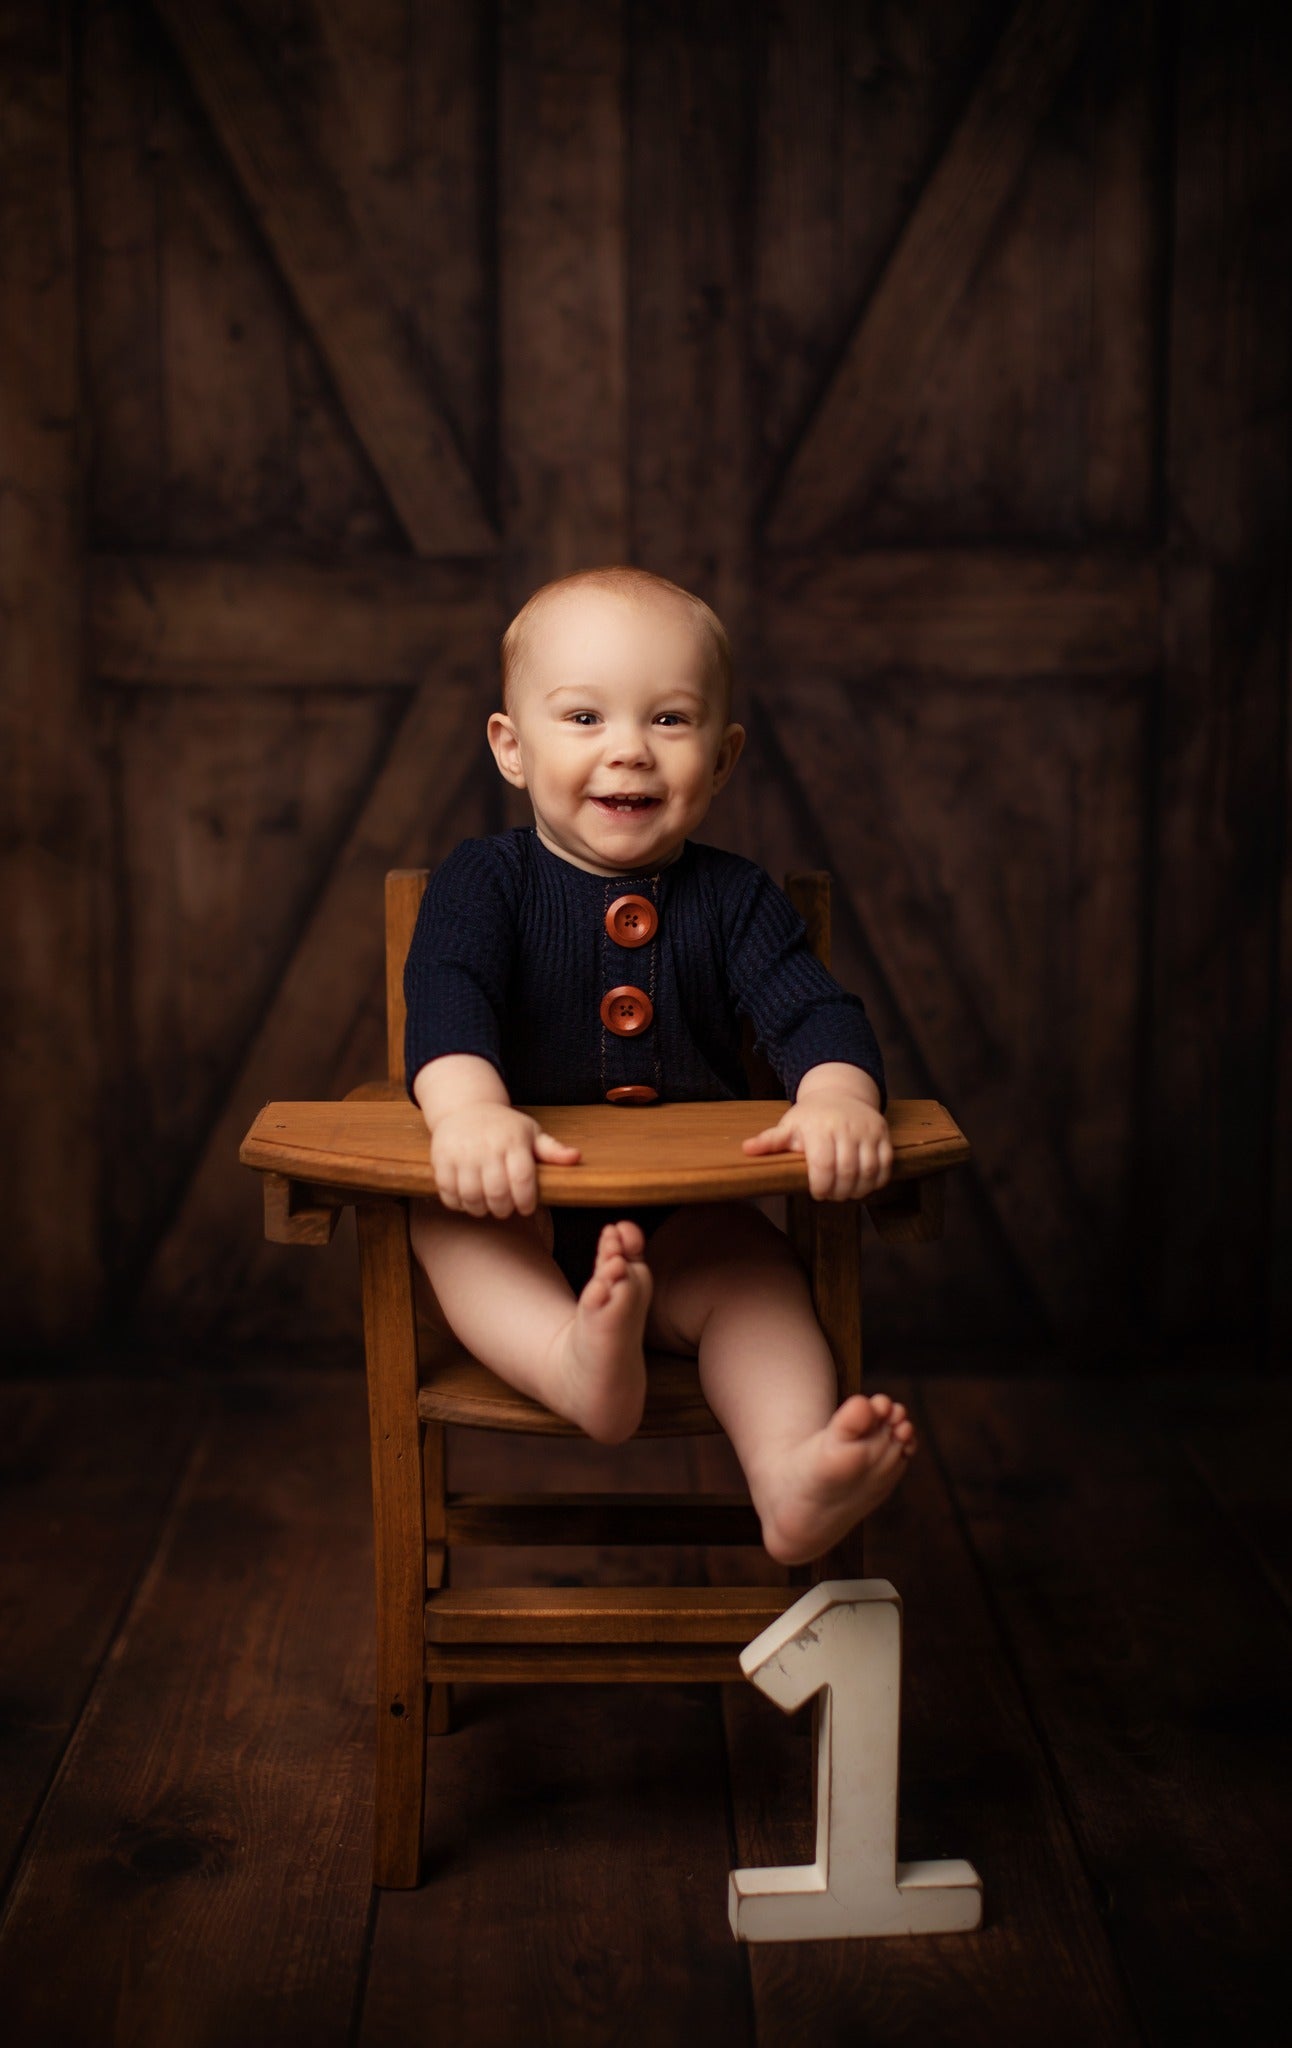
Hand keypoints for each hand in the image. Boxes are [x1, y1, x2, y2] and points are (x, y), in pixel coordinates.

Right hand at [429, 1103, 579, 1217]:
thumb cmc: (504, 1127)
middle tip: (506, 1210)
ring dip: (480, 1209)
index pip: (522, 1180)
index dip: (526, 1200)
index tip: (527, 1207)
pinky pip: (448, 1192)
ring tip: (486, 1207)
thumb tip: (576, 1157)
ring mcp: (461, 1153)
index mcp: (513, 1141)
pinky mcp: (440, 1159)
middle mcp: (487, 1146)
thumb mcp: (530, 1133)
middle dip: (504, 1209)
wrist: (465, 1108)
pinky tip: (467, 1200)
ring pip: (471, 1196)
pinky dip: (458, 1203)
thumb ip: (552, 1149)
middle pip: (497, 1192)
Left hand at [741, 1092, 892, 1199]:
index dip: (821, 1187)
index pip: (823, 1166)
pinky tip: (864, 1185)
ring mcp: (867, 1130)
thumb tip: (746, 1149)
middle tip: (832, 1196)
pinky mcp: (883, 1134)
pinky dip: (877, 1181)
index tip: (817, 1193)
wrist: (839, 1092)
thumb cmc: (810, 1116)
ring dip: (859, 1190)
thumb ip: (770, 1141)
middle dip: (839, 1192)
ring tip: (847, 1193)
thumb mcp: (788, 1126)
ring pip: (869, 1170)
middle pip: (847, 1172)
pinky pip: (885, 1164)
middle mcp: (845, 1127)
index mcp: (819, 1128)